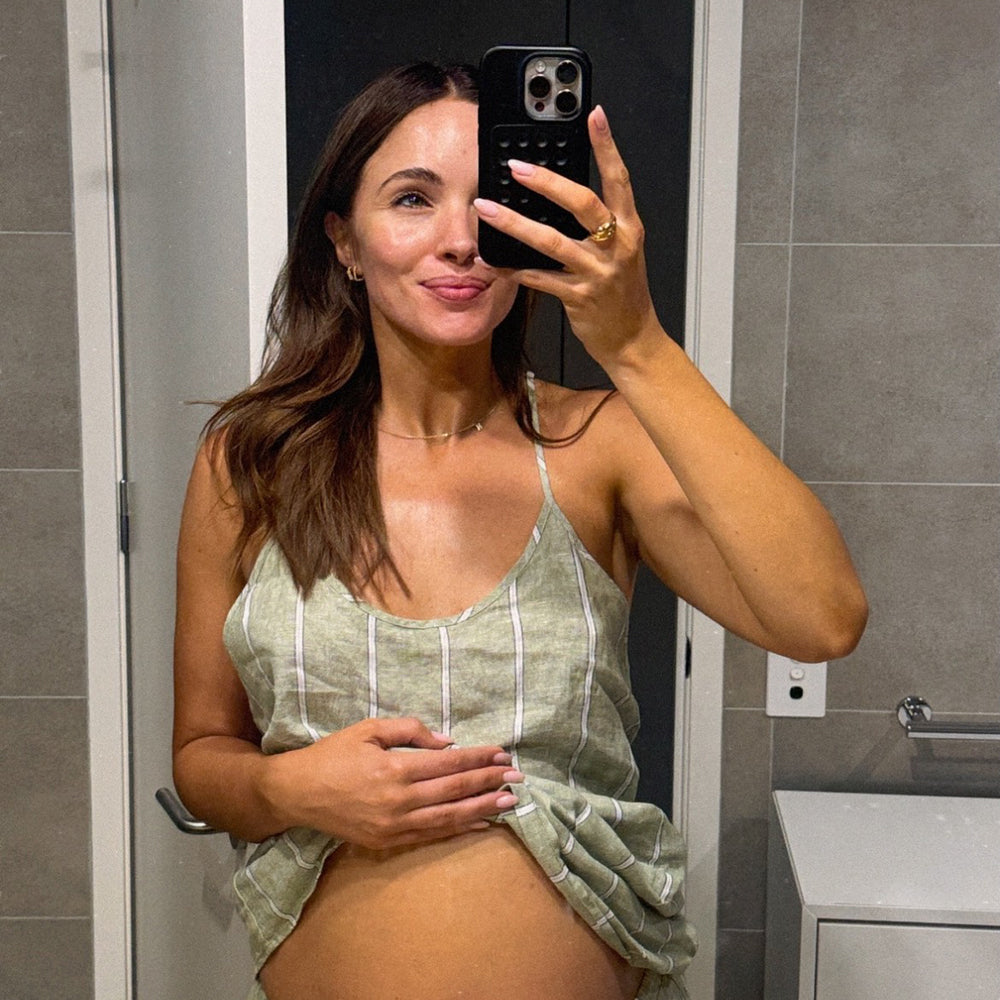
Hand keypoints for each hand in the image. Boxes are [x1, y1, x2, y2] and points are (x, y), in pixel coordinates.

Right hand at [266, 716, 521, 848]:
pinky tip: (480, 824)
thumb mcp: (368, 729)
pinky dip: (458, 830)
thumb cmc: (333, 755)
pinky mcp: (387, 842)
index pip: (449, 764)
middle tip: (518, 778)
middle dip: (489, 783)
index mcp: (394, 769)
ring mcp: (393, 825)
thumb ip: (409, 731)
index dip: (478, 758)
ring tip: (509, 803)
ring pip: (448, 817)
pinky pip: (430, 835)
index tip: (503, 754)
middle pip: (454, 791)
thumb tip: (447, 742)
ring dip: (482, 809)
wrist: (297, 793)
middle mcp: (398, 800)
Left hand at [474, 105, 658, 366]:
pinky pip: (541, 280)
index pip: (619, 179)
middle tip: (516, 167)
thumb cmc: (622, 293)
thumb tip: (560, 194)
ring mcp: (599, 273)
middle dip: (548, 182)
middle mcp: (617, 246)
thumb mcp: (621, 251)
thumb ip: (599, 224)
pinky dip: (516, 269)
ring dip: (516, 224)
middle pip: (583, 203)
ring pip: (553, 242)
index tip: (593, 115)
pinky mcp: (580, 298)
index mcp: (629, 228)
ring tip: (488, 209)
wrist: (634, 339)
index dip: (607, 146)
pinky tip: (494, 261)